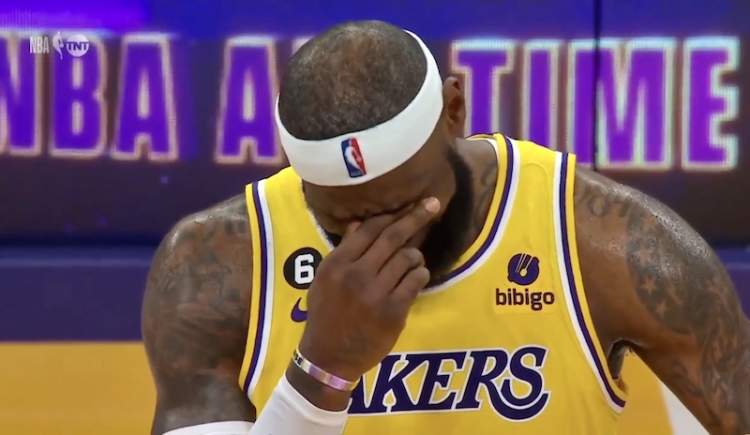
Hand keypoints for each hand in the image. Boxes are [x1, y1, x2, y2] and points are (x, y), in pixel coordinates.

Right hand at [298, 197, 439, 381]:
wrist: (329, 357)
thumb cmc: (325, 315)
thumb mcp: (324, 280)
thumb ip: (343, 252)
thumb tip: (359, 223)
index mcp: (337, 264)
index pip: (370, 229)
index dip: (393, 214)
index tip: (410, 205)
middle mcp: (356, 274)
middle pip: (392, 237)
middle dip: (415, 218)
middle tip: (432, 204)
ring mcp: (375, 293)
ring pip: (407, 257)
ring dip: (416, 255)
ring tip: (414, 260)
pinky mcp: (393, 311)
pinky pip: (415, 281)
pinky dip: (420, 274)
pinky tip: (417, 276)